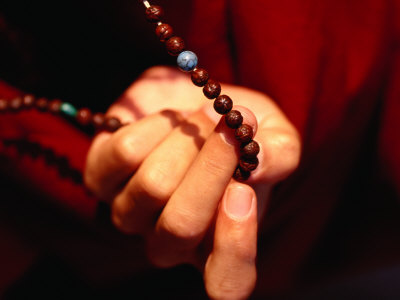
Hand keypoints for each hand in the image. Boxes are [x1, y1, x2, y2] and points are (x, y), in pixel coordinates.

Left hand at [84, 66, 300, 298]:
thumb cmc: (234, 132)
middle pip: (180, 227)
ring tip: (202, 118)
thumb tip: (259, 165)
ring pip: (153, 186)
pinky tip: (169, 118)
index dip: (235, 248)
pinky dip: (156, 125)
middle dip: (211, 169)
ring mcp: (129, 213)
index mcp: (215, 245)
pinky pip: (125, 154)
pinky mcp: (99, 178)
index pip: (226, 284)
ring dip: (187, 139)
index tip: (243, 193)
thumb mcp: (273, 137)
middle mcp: (168, 240)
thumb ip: (278, 154)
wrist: (192, 105)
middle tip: (229, 130)